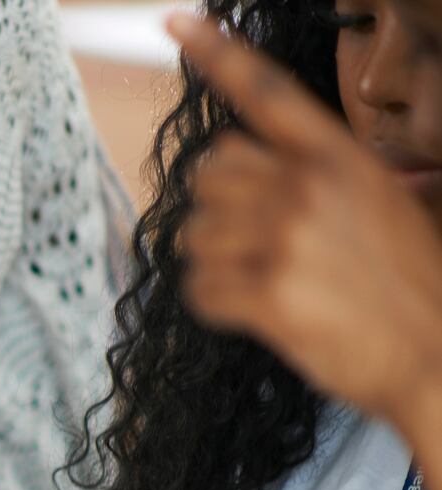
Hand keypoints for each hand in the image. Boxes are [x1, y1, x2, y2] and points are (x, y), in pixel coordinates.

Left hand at [172, 13, 441, 433]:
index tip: (174, 20)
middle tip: (256, 246)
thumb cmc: (411, 286)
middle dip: (217, 211)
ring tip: (266, 283)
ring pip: (193, 236)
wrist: (436, 355)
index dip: (216, 53)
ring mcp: (286, 238)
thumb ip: (332, 178)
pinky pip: (197, 290)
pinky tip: (255, 315)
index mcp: (340, 158)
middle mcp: (309, 186)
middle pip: (207, 174)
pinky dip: (214, 307)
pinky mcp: (266, 293)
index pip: (267, 92)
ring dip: (214, 264)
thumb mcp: (390, 205)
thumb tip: (279, 174)